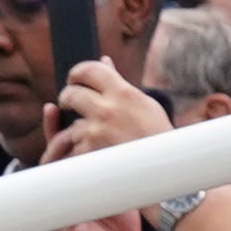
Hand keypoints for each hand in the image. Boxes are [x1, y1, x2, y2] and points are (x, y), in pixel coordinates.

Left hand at [49, 57, 167, 174]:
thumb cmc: (156, 136)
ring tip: (96, 139)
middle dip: (67, 97)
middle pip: (71, 95)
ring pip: (73, 127)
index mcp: (123, 93)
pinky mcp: (89, 154)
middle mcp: (107, 110)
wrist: (163, 170)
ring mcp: (95, 133)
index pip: (89, 70)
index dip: (77, 73)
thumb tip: (103, 60)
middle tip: (68, 102)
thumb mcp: (143, 104)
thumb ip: (118, 84)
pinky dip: (82, 153)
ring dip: (79, 132)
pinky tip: (97, 155)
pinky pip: (75, 149)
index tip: (73, 79)